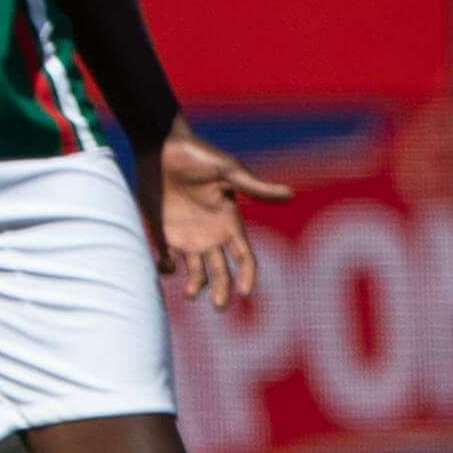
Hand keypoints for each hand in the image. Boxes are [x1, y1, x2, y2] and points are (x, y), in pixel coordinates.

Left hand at [140, 120, 291, 310]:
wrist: (162, 147)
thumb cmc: (198, 156)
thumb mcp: (229, 171)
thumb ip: (255, 186)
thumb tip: (290, 194)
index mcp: (230, 221)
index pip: (244, 256)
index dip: (248, 274)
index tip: (245, 292)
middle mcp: (210, 233)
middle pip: (221, 270)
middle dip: (221, 289)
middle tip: (219, 306)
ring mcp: (185, 234)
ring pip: (195, 270)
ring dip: (195, 285)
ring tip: (191, 294)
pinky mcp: (162, 231)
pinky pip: (165, 258)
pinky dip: (166, 268)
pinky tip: (166, 268)